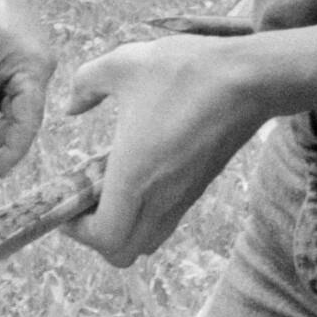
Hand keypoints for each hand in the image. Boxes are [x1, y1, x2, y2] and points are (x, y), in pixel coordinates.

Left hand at [58, 34, 268, 264]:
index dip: (78, 232)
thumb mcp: (123, 63)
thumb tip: (71, 106)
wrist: (250, 78)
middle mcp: (160, 198)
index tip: (66, 204)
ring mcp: (184, 196)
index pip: (105, 239)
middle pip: (124, 253)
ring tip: (109, 186)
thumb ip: (86, 83)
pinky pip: (166, 219)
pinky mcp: (200, 186)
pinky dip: (145, 212)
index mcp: (135, 177)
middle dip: (97, 236)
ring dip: (123, 226)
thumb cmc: (184, 71)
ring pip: (148, 240)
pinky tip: (139, 170)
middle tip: (85, 199)